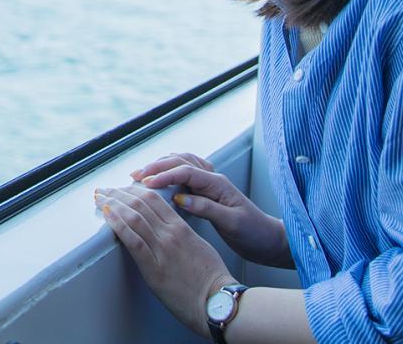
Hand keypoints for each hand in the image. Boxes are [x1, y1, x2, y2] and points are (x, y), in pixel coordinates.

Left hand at [95, 182, 233, 338]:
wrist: (219, 302)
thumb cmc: (212, 280)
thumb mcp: (198, 247)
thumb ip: (181, 234)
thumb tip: (167, 230)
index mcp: (181, 228)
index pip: (153, 199)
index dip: (134, 190)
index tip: (121, 188)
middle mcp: (170, 234)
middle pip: (140, 203)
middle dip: (118, 193)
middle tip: (104, 189)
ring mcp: (162, 249)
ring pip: (133, 216)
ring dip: (112, 204)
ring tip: (99, 198)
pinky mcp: (154, 267)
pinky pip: (132, 239)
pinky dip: (117, 224)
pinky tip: (106, 214)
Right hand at [135, 153, 292, 268]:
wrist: (268, 240)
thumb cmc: (254, 233)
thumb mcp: (231, 223)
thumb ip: (206, 208)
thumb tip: (180, 198)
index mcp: (218, 184)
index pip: (185, 172)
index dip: (163, 175)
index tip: (144, 183)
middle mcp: (213, 179)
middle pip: (180, 161)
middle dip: (156, 166)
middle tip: (134, 176)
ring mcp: (211, 183)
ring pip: (181, 163)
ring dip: (161, 166)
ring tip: (141, 174)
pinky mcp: (208, 191)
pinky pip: (185, 173)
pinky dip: (170, 171)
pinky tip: (160, 178)